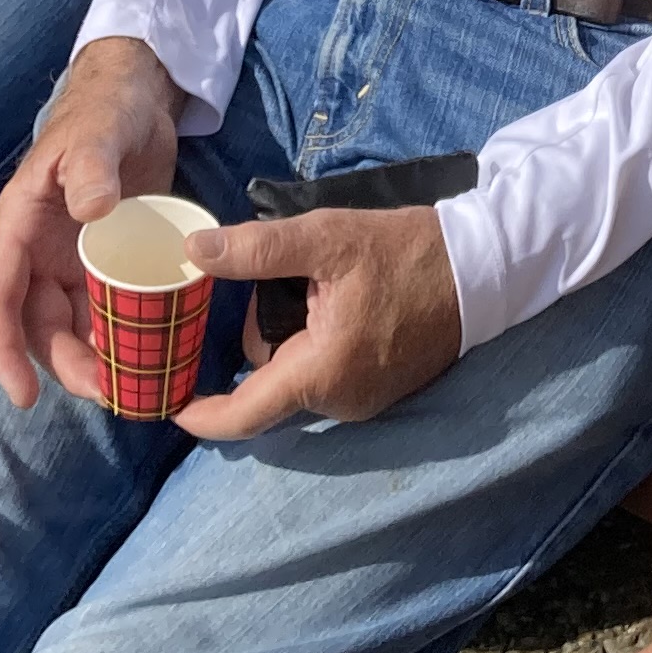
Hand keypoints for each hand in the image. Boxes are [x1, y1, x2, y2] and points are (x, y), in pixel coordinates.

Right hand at [0, 37, 181, 409]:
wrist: (137, 100)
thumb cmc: (106, 112)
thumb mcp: (98, 133)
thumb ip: (90, 166)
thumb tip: (89, 211)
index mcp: (20, 224)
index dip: (3, 347)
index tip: (21, 393)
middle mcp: (38, 251)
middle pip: (37, 323)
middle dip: (62, 364)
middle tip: (106, 391)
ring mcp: (70, 259)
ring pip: (68, 325)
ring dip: (90, 360)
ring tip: (127, 388)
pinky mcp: (104, 261)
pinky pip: (103, 310)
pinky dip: (117, 338)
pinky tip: (144, 360)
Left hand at [174, 205, 461, 434]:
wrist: (484, 267)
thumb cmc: (405, 251)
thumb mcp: (327, 237)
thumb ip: (256, 249)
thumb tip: (194, 249)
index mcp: (321, 373)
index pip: (244, 414)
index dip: (201, 414)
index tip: (167, 405)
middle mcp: (341, 401)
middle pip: (268, 383)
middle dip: (258, 339)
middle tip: (274, 284)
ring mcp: (366, 400)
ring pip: (297, 377)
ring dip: (289, 339)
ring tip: (313, 285)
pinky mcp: (383, 389)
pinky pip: (327, 375)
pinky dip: (316, 344)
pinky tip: (334, 301)